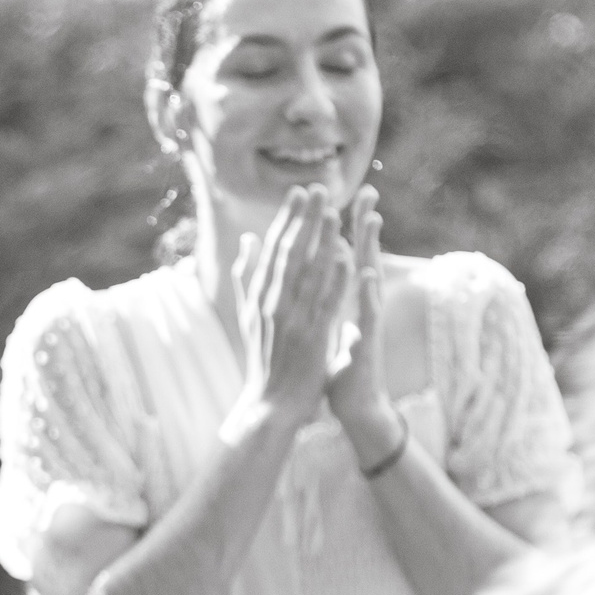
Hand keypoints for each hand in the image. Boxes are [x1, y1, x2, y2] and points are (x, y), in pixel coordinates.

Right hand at [232, 185, 353, 427]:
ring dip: (322, 241)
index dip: (287, 219)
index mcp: (259, 297)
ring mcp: (293, 321)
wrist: (269, 405)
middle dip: (305, 220)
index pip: (273, 250)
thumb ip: (247, 276)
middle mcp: (273, 305)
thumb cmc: (262, 359)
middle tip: (318, 189)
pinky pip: (327, 303)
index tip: (298, 193)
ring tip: (334, 212)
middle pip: (291, 254)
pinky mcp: (313, 339)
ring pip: (309, 274)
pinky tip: (348, 257)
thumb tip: (247, 240)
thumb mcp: (248, 315)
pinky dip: (336, 279)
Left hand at [325, 187, 393, 434]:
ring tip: (372, 220)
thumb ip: (321, 297)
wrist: (355, 406)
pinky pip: (368, 315)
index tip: (337, 197)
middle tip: (368, 192)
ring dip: (371, 251)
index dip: (340, 228)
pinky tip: (369, 275)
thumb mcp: (324, 325)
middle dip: (364, 226)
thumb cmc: (337, 363)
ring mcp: (365, 322)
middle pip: (361, 257)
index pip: (341, 257)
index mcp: (342, 301)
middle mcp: (358, 306)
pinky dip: (368, 295)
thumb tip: (315, 273)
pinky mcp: (367, 343)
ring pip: (369, 279)